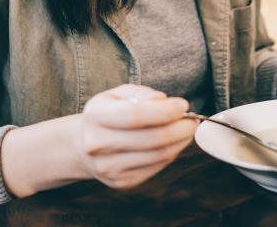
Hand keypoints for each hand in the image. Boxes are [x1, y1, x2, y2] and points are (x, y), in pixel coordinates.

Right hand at [75, 84, 196, 188]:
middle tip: (192, 119)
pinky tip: (172, 143)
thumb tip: (163, 100)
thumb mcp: (118, 94)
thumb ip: (141, 94)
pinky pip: (157, 167)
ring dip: (181, 141)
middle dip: (181, 128)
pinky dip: (172, 153)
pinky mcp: (122, 182)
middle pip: (152, 138)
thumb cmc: (108, 114)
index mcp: (95, 116)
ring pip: (159, 155)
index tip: (183, 105)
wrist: (85, 146)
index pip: (136, 115)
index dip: (165, 110)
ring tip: (186, 129)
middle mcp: (98, 144)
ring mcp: (109, 167)